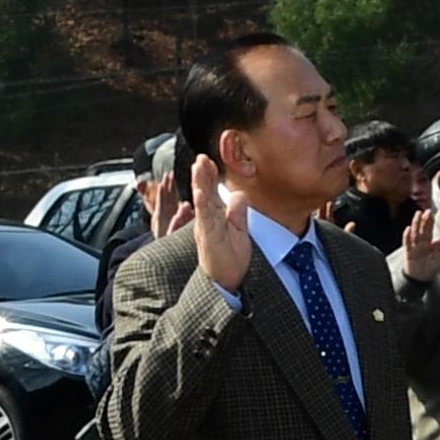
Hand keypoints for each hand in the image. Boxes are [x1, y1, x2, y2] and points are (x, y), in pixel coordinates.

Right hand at [186, 156, 257, 293]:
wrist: (225, 283)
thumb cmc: (230, 259)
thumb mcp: (239, 231)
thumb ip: (238, 212)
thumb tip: (240, 194)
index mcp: (214, 218)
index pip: (211, 193)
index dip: (209, 177)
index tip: (207, 160)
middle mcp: (208, 221)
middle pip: (204, 193)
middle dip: (201, 175)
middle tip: (200, 157)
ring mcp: (207, 229)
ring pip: (202, 203)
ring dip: (200, 184)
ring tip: (198, 167)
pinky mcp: (209, 238)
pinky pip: (204, 219)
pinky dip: (202, 205)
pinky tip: (201, 192)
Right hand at [399, 207, 439, 282]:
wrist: (419, 281)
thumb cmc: (428, 270)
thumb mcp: (435, 261)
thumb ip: (437, 250)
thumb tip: (438, 239)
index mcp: (429, 244)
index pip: (429, 230)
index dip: (429, 222)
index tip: (431, 213)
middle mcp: (421, 243)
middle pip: (422, 229)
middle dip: (423, 220)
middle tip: (426, 211)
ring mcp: (414, 247)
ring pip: (414, 233)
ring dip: (415, 224)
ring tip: (417, 215)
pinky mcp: (408, 253)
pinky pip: (407, 243)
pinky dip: (407, 236)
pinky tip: (407, 229)